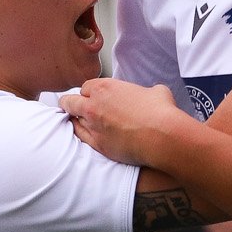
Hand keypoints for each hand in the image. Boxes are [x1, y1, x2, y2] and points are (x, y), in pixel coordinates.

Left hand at [59, 79, 190, 166]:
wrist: (162, 137)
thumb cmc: (160, 112)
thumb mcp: (155, 91)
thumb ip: (145, 92)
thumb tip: (150, 96)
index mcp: (105, 87)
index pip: (86, 87)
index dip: (89, 92)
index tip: (91, 95)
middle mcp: (94, 106)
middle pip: (70, 102)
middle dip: (69, 102)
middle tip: (69, 104)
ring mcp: (93, 126)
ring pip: (74, 120)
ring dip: (75, 119)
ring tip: (76, 120)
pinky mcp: (98, 145)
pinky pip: (80, 137)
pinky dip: (80, 133)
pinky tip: (82, 133)